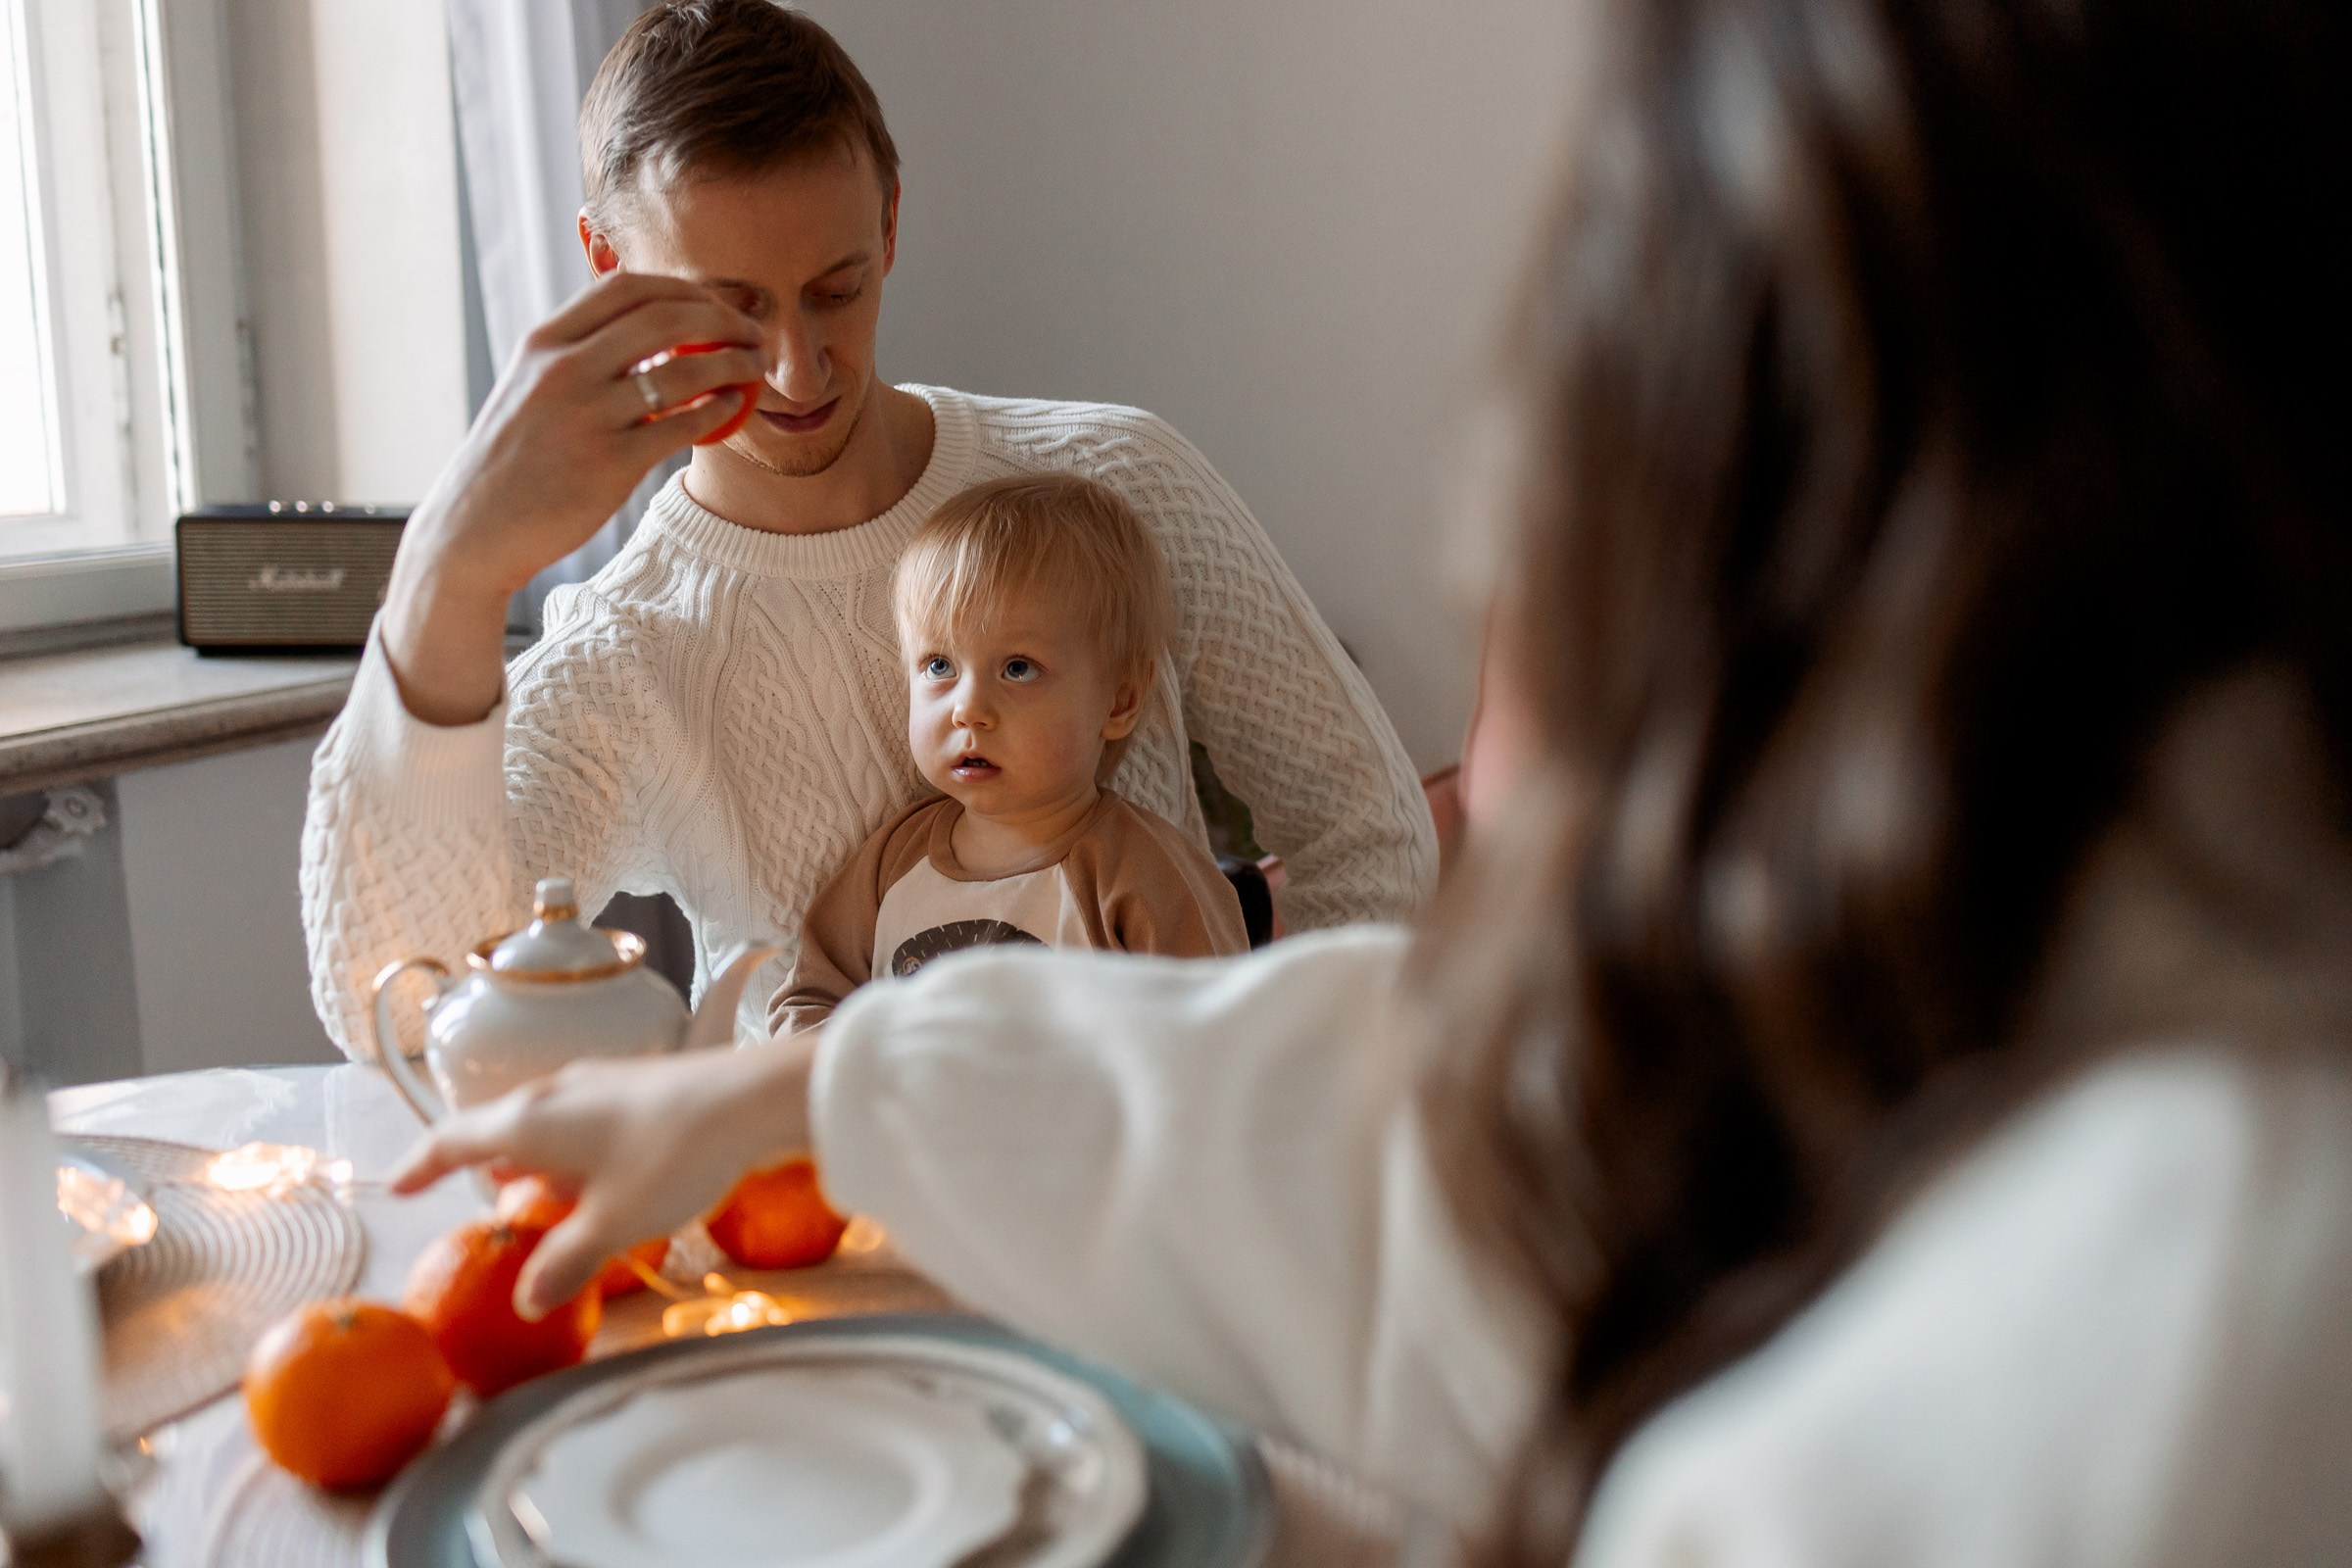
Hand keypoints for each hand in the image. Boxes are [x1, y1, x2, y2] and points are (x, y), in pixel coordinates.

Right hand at [380, 272, 766, 724]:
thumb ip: (579, 354)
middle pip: (665, 317)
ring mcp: (587, 416)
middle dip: (721, 318)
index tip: (713, 302)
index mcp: (544, 343)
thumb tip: (650, 329)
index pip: (625, 287)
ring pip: (683, 371)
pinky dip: (719, 410)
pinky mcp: (610, 465)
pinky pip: (682, 426)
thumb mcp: (531, 387)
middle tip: (751, 331)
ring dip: (733, 362)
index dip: (681, 288)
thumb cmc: (515, 458)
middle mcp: (564, 370)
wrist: (475, 527)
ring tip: (755, 366)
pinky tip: (734, 406)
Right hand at [390, 1034, 815, 1317]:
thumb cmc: (672, 1157)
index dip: (422, 1164)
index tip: (398, 1185)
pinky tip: (600, 1179)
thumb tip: (529, 1301)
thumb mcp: (614, 1223)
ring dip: (535, 1160)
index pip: (455, 1138)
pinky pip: (587, 1121)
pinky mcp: (643, 1087)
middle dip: (487, 1166)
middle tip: (479, 1200)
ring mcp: (602, 1083)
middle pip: (502, 1127)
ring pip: (548, 1123)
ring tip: (534, 1195)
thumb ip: (566, 1261)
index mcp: (530, 1122)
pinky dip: (575, 1153)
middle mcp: (557, 1092)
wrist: (756, 1098)